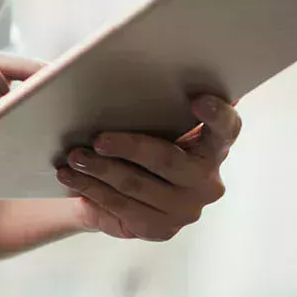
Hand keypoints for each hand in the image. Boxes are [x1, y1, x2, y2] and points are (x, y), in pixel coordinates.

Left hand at [56, 96, 240, 241]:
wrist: (118, 192)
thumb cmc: (136, 142)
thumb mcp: (146, 121)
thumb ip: (152, 102)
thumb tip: (109, 67)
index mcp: (213, 146)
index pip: (226, 128)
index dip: (217, 114)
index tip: (198, 99)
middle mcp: (207, 180)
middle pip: (167, 159)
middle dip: (128, 147)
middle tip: (97, 139)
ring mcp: (187, 208)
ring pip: (136, 184)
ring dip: (99, 169)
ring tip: (73, 156)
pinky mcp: (161, 229)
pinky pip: (121, 207)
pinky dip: (91, 188)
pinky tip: (70, 177)